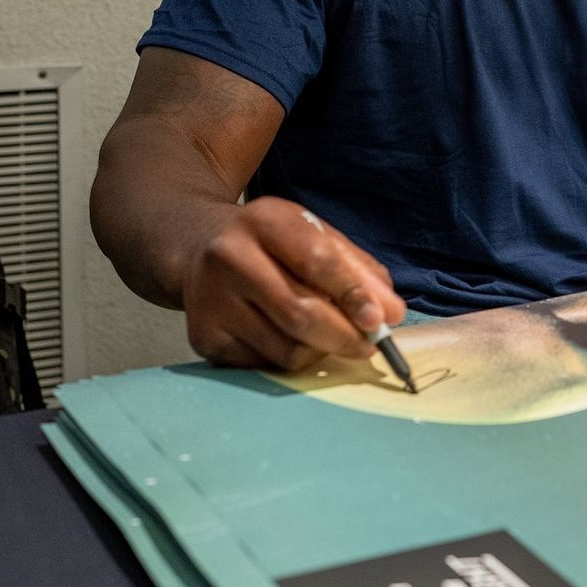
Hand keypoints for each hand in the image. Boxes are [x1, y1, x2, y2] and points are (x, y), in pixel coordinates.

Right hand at [180, 196, 405, 370]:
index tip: (381, 320)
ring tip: (327, 335)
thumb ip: (357, 269)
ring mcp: (211, 301)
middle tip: (371, 344)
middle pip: (300, 313)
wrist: (195, 246)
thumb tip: (391, 312)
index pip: (315, 260)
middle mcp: (229, 258)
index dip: (352, 293)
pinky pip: (264, 365)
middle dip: (345, 336)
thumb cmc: (271, 243)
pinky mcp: (204, 338)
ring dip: (320, 351)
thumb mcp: (314, 234)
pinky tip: (289, 338)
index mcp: (264, 221)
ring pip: (285, 349)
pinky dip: (290, 359)